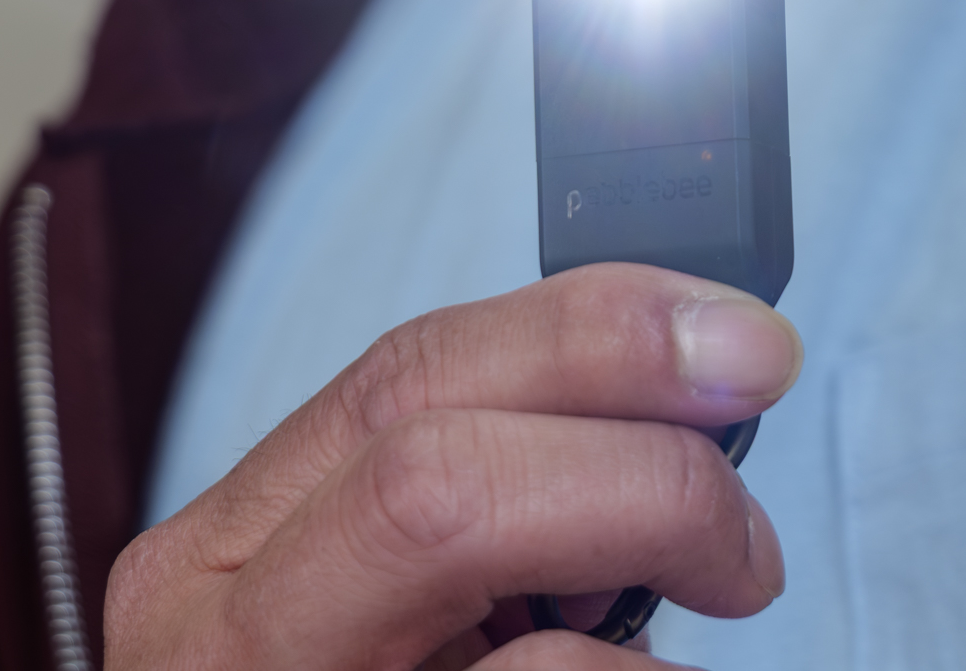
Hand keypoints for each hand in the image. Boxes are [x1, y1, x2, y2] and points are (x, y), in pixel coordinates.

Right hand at [104, 263, 804, 669]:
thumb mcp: (420, 603)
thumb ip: (509, 496)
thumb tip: (695, 384)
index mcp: (232, 550)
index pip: (414, 371)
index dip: (600, 330)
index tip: (748, 346)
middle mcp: (218, 635)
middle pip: (438, 465)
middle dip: (644, 468)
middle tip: (748, 546)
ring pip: (482, 579)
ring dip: (646, 573)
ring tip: (710, 618)